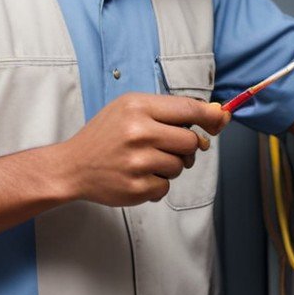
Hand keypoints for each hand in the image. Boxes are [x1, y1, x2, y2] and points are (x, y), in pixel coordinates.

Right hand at [62, 93, 230, 206]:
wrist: (73, 166)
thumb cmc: (105, 136)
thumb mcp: (131, 109)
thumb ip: (171, 111)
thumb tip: (219, 117)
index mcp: (138, 107)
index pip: (188, 109)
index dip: (210, 116)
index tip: (221, 120)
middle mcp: (138, 132)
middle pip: (190, 141)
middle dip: (185, 146)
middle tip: (167, 146)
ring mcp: (137, 162)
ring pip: (180, 165)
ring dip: (170, 166)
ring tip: (146, 161)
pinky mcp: (136, 187)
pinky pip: (166, 186)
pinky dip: (157, 183)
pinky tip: (137, 176)